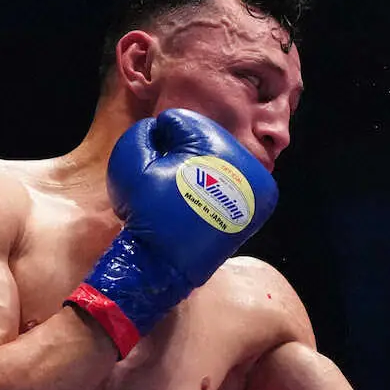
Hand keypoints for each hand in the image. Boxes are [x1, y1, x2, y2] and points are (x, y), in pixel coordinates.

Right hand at [66, 109, 277, 356]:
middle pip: (206, 139)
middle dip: (183, 153)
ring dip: (201, 167)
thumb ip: (141, 133)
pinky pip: (233, 180)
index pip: (183, 122)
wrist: (166, 267)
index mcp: (220, 148)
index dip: (160, 140)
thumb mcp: (129, 165)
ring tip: (183, 192)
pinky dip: (216, 185)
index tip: (155, 164)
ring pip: (221, 158)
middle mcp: (249, 164)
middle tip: (168, 180)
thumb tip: (160, 127)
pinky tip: (199, 201)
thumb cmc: (147, 214)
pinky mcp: (260, 206)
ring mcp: (259, 187)